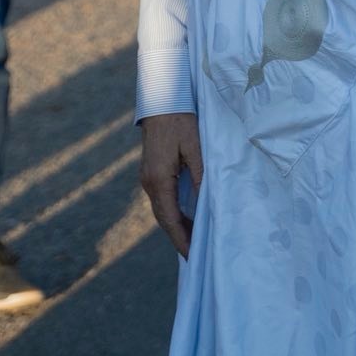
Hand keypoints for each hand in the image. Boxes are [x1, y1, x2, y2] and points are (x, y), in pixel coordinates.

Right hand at [139, 111, 202, 258]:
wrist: (161, 98)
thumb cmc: (181, 120)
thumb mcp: (195, 148)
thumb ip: (201, 177)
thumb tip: (208, 205)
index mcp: (159, 180)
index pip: (170, 219)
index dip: (182, 240)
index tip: (193, 257)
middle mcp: (149, 182)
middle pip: (164, 218)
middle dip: (179, 237)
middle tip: (197, 255)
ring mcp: (147, 177)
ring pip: (162, 210)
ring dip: (176, 226)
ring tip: (194, 240)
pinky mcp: (150, 171)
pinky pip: (162, 199)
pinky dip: (173, 213)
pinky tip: (186, 217)